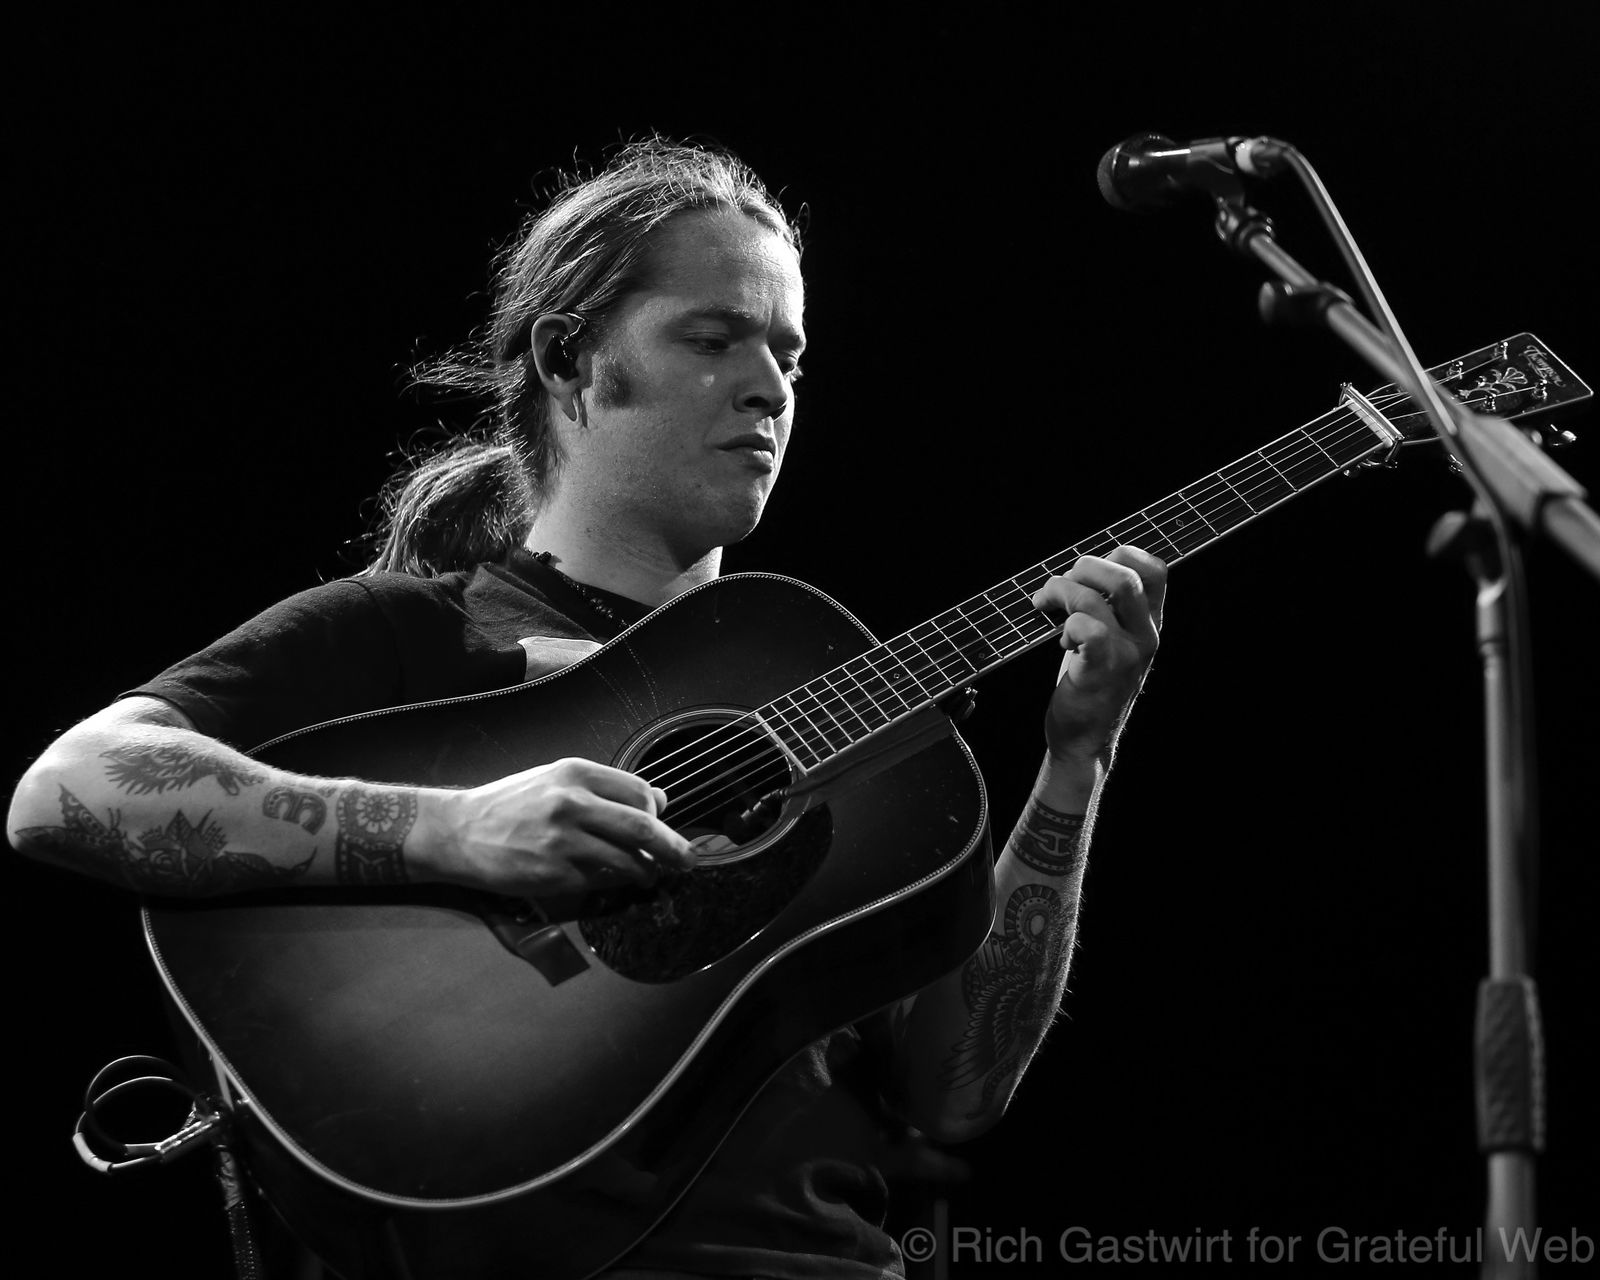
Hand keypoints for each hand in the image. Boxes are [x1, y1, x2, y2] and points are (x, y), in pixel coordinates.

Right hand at [423, 757, 694, 907]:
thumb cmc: (508, 805)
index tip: (661, 821)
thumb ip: (600, 789)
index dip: (657, 810)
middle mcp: (572, 802)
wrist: (457, 831)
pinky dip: (615, 883)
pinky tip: (612, 880)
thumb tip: (655, 802)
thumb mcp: (553, 781)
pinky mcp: (554, 874)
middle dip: (673, 847)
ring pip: (628, 860)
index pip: (639, 791)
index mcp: (575, 773)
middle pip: (644, 827)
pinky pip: (601, 881)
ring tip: (649, 874)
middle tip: (687, 859)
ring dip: (646, 871)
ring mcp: (563, 841)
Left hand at [1031, 545, 1165, 767]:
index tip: (1089, 571)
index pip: (1154, 569)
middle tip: (1060, 587)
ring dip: (1058, 592)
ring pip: (1094, 597)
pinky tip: (1061, 640)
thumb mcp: (1109, 640)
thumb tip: (1078, 568)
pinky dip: (1066, 624)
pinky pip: (1086, 628)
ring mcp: (1128, 653)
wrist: (1084, 740)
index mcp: (1150, 622)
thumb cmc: (1089, 683)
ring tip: (1045, 606)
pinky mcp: (1103, 670)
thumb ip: (1107, 606)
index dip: (1119, 555)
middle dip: (1083, 568)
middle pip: (1125, 574)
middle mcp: (1146, 635)